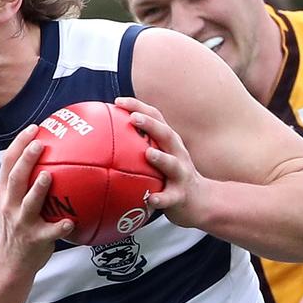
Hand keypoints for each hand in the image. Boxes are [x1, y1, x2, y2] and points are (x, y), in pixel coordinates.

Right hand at [0, 124, 73, 269]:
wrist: (10, 262)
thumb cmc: (19, 227)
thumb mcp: (13, 203)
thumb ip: (26, 183)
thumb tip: (52, 157)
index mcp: (5, 193)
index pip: (8, 163)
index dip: (19, 144)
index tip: (34, 128)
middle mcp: (10, 205)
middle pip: (16, 178)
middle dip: (26, 160)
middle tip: (40, 144)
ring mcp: (21, 222)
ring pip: (29, 203)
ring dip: (38, 189)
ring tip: (49, 175)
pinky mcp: (34, 240)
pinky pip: (49, 233)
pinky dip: (60, 227)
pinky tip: (71, 221)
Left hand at [115, 96, 205, 228]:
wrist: (199, 201)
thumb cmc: (170, 177)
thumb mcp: (159, 157)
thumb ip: (138, 147)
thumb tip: (103, 142)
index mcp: (169, 142)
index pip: (155, 117)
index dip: (138, 106)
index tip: (118, 102)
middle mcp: (177, 153)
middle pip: (166, 134)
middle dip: (150, 124)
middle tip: (133, 118)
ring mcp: (181, 174)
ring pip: (172, 164)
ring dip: (161, 158)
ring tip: (148, 154)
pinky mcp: (181, 195)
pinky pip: (170, 197)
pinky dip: (161, 198)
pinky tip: (150, 199)